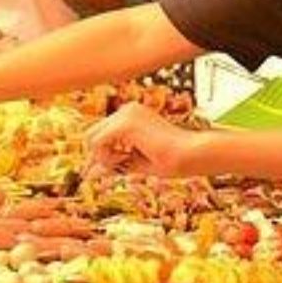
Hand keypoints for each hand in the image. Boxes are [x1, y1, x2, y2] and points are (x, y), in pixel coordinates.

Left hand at [86, 104, 200, 176]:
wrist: (192, 155)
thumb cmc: (172, 160)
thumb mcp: (136, 162)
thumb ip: (115, 164)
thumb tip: (90, 173)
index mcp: (132, 114)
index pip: (101, 133)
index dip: (102, 155)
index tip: (113, 170)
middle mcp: (127, 109)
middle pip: (90, 135)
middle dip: (100, 156)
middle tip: (121, 167)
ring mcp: (126, 113)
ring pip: (91, 139)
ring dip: (104, 158)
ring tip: (126, 163)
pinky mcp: (125, 123)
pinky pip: (97, 144)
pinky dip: (107, 158)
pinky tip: (126, 160)